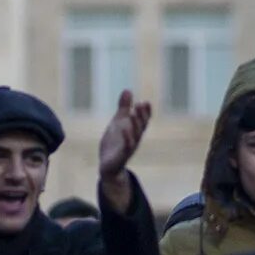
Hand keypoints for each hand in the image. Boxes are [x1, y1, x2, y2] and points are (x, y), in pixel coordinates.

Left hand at [98, 89, 151, 210]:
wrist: (107, 165)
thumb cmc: (115, 143)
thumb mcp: (118, 122)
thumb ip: (124, 108)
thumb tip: (128, 90)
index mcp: (135, 131)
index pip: (143, 121)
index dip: (146, 112)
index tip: (146, 102)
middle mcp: (135, 139)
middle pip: (141, 126)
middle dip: (141, 116)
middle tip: (140, 104)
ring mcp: (129, 148)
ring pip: (135, 136)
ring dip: (135, 125)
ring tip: (132, 113)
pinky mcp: (121, 156)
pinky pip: (126, 147)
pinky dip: (127, 138)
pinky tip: (124, 129)